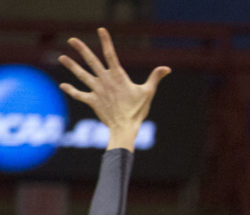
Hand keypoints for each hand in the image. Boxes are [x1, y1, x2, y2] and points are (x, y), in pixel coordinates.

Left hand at [58, 27, 168, 150]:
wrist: (125, 127)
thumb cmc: (137, 110)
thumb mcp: (148, 92)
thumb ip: (155, 78)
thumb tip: (167, 68)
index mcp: (118, 76)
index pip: (111, 55)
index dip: (106, 41)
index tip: (100, 30)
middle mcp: (105, 81)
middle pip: (91, 61)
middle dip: (81, 49)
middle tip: (71, 40)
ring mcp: (97, 90)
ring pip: (82, 75)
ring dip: (71, 66)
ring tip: (61, 57)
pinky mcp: (92, 101)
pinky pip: (79, 95)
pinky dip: (71, 90)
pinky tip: (63, 85)